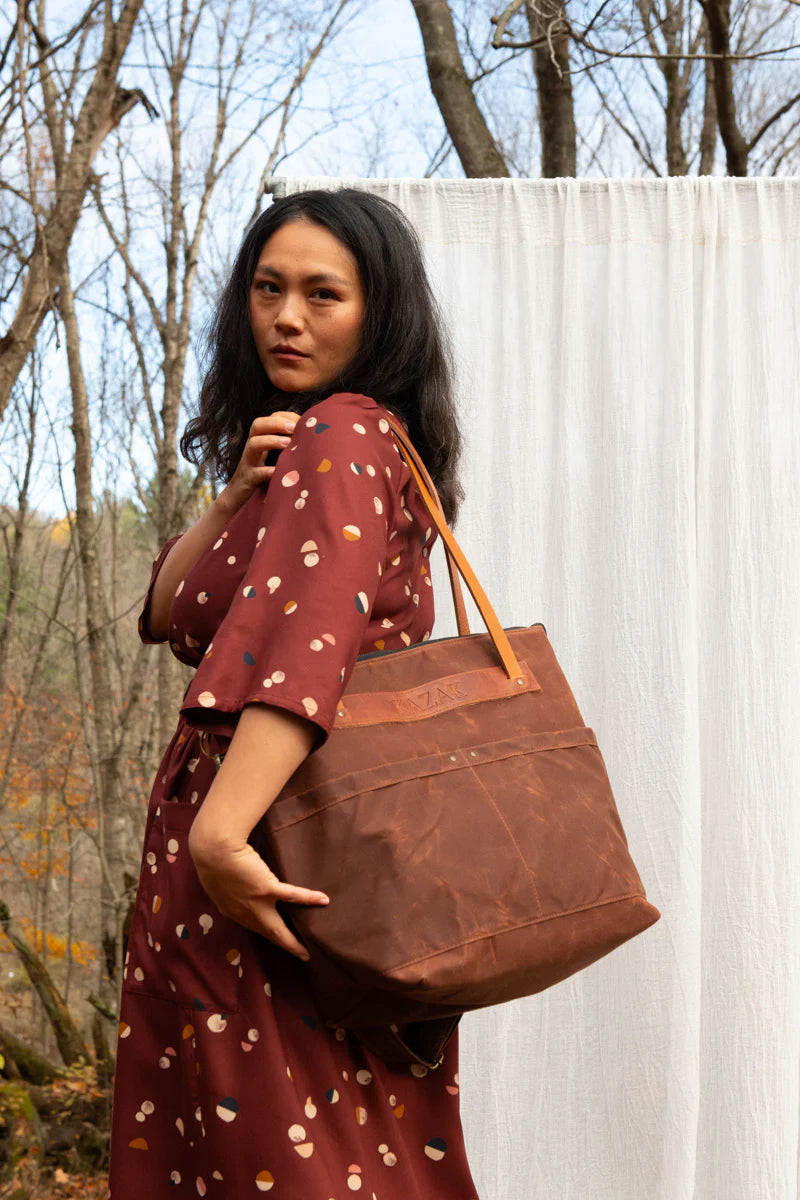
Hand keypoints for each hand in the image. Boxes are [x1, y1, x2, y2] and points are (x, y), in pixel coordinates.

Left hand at [189, 835, 328, 960]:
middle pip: (267, 934)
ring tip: (306, 951)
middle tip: (299, 955)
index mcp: (230, 909)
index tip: (274, 938)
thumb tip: (235, 880)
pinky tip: (324, 900)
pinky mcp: (267, 888)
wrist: (213, 849)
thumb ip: (226, 884)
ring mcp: (256, 902)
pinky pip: (292, 895)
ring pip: (277, 928)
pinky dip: (309, 898)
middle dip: (282, 946)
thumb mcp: (215, 876)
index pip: (251, 926)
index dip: (264, 932)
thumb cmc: (210, 856)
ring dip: (291, 942)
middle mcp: (243, 912)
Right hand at [218, 411, 299, 515]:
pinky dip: (265, 471)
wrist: (238, 497)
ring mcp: (248, 463)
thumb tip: (313, 439)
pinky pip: (254, 473)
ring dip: (270, 441)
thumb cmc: (263, 476)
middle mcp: (253, 448)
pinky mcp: (248, 480)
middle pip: (257, 425)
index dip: (284, 417)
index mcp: (260, 440)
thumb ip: (287, 448)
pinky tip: (277, 472)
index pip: (269, 419)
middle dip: (276, 423)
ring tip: (288, 443)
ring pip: (253, 444)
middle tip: (294, 428)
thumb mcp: (274, 458)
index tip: (302, 421)